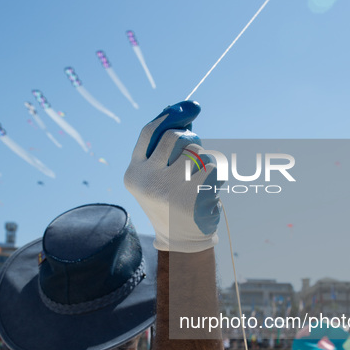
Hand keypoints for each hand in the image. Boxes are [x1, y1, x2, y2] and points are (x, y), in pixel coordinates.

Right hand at [124, 102, 220, 252]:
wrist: (182, 240)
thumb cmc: (171, 200)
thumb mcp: (156, 177)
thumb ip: (163, 149)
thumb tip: (184, 112)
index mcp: (134, 174)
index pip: (149, 133)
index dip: (168, 117)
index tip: (186, 109)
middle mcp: (147, 180)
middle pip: (175, 137)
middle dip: (190, 139)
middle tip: (195, 150)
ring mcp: (170, 189)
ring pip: (198, 152)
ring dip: (204, 161)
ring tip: (199, 181)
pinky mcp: (194, 196)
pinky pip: (213, 169)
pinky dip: (216, 176)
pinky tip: (208, 193)